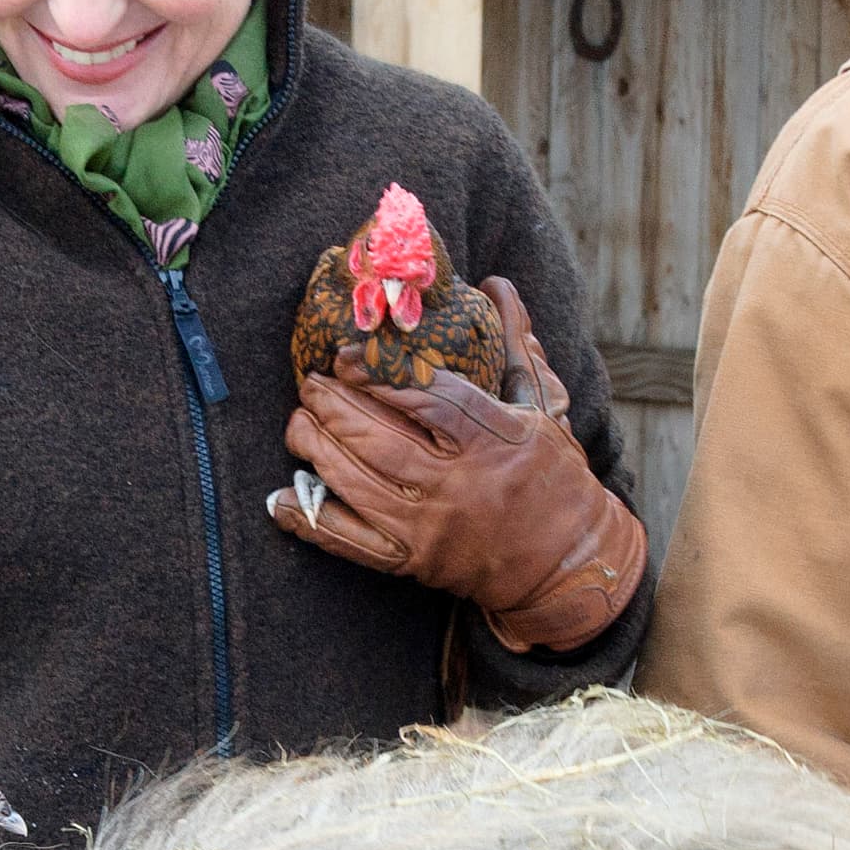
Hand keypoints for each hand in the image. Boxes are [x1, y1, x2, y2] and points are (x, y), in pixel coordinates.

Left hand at [266, 278, 646, 652]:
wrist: (568, 565)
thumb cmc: (556, 479)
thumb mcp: (545, 408)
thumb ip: (515, 347)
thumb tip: (496, 284)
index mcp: (495, 440)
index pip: (429, 400)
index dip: (381, 377)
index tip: (348, 357)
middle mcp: (458, 484)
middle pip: (380, 440)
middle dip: (335, 408)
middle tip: (310, 382)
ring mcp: (430, 526)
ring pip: (358, 484)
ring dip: (317, 449)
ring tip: (297, 421)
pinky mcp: (412, 560)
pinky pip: (350, 543)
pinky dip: (310, 520)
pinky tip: (281, 497)